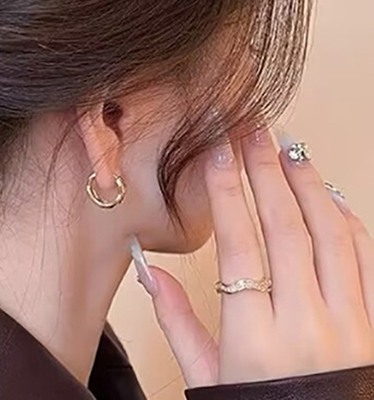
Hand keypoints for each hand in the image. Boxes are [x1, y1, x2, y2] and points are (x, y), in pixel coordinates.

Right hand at [140, 124, 373, 387]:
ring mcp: (350, 327)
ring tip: (287, 145)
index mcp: (256, 341)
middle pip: (287, 229)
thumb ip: (178, 323)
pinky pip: (368, 261)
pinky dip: (350, 219)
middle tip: (250, 128)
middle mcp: (308, 327)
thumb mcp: (209, 383)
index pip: (240, 247)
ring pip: (333, 236)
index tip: (216, 152)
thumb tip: (149, 269)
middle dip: (265, 169)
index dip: (225, 192)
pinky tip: (329, 192)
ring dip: (308, 183)